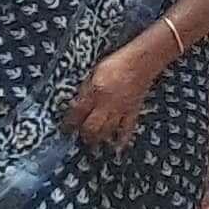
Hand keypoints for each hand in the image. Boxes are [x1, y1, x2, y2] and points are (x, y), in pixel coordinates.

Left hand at [68, 29, 173, 143]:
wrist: (143, 61)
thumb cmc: (119, 62)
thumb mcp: (95, 71)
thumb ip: (86, 89)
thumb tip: (77, 103)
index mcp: (96, 91)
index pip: (78, 112)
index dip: (69, 122)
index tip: (65, 128)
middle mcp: (107, 103)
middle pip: (91, 127)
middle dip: (83, 134)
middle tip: (78, 137)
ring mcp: (121, 110)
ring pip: (106, 131)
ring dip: (98, 139)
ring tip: (92, 142)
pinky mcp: (133, 112)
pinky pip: (127, 130)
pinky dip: (121, 140)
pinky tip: (116, 147)